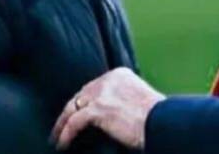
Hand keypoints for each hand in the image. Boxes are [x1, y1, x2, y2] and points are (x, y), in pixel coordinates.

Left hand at [50, 67, 164, 150]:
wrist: (162, 123)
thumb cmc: (157, 118)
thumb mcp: (139, 99)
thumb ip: (123, 99)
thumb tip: (110, 114)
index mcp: (119, 75)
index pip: (94, 87)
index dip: (83, 101)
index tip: (76, 112)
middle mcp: (108, 80)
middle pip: (81, 95)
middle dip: (70, 111)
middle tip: (61, 125)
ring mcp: (101, 93)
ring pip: (73, 108)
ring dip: (62, 124)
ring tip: (56, 136)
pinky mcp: (97, 109)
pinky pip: (74, 122)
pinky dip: (66, 134)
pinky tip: (62, 144)